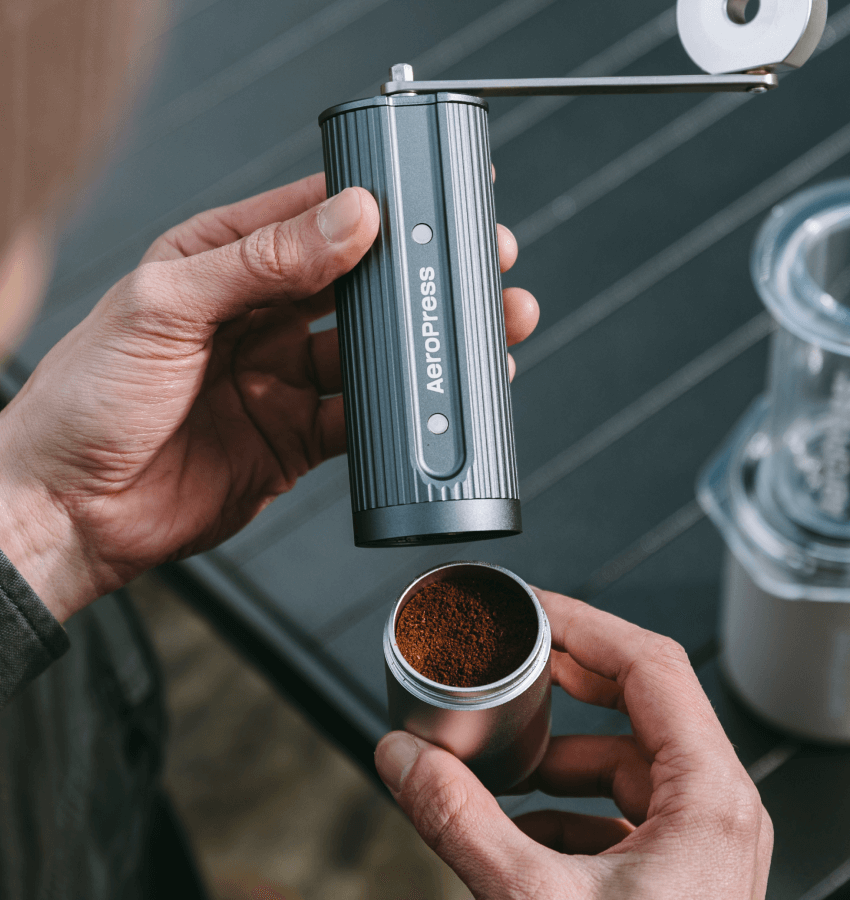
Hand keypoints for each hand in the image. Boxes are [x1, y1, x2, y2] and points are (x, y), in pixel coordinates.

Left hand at [0, 173, 537, 620]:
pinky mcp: (296, 437)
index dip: (376, 202)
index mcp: (221, 262)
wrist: (70, 512)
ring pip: (371, 352)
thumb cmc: (86, 400)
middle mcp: (259, 317)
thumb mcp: (166, 306)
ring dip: (423, 343)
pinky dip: (399, 412)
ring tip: (480, 327)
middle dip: (419, 274)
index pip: (313, 217)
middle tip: (476, 262)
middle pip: (358, 284)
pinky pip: (361, 418)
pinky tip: (433, 397)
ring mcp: (281, 378)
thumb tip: (349, 217)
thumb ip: (261, 261)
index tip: (430, 195)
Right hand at [375, 590, 772, 898]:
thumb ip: (459, 820)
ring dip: (565, 743)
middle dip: (567, 674)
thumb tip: (400, 758)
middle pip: (640, 698)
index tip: (531, 607)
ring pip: (629, 755)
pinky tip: (526, 814)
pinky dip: (571, 797)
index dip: (583, 622)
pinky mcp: (678, 872)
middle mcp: (715, 808)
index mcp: (707, 795)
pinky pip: (624, 806)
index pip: (649, 662)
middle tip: (513, 653)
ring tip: (510, 741)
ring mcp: (700, 841)